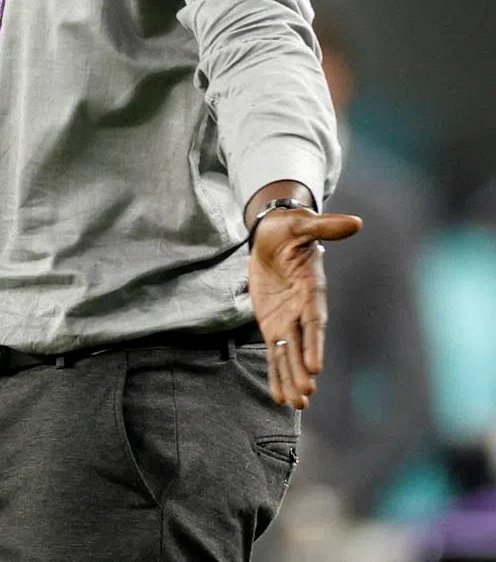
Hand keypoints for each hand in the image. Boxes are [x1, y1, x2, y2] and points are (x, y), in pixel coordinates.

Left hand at [248, 207, 361, 408]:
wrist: (272, 234)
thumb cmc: (288, 227)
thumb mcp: (301, 223)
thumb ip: (323, 227)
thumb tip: (355, 222)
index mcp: (312, 288)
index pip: (314, 319)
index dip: (314, 342)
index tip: (316, 366)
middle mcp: (302, 309)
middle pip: (303, 343)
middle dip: (303, 369)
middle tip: (306, 394)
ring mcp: (288, 319)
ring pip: (290, 354)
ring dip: (293, 378)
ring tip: (297, 404)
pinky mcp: (274, 324)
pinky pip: (276, 353)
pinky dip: (278, 374)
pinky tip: (282, 397)